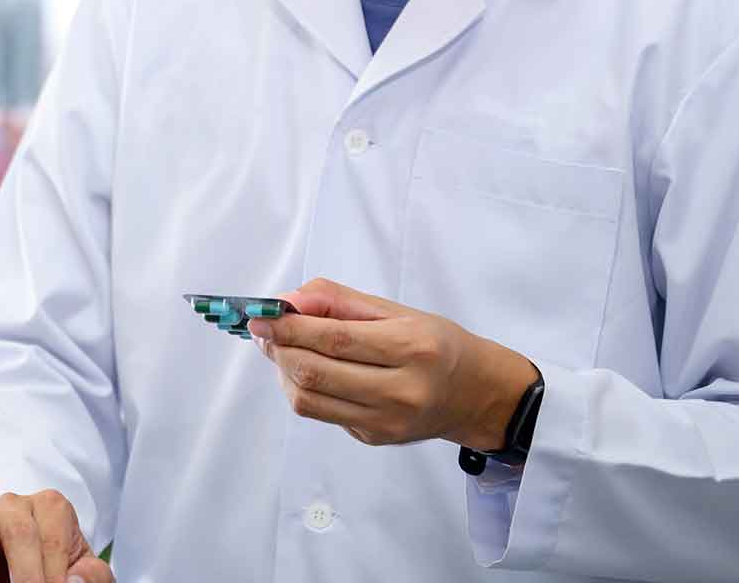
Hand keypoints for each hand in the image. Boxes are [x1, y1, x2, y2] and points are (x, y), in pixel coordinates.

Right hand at [0, 484, 113, 582]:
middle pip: (20, 531)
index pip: (53, 542)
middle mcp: (18, 504)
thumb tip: (73, 581)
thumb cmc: (60, 570)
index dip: (54, 576)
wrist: (38, 572)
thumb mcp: (84, 574)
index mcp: (53, 510)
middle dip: (26, 573)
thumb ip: (92, 576)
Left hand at [247, 278, 538, 450]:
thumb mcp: (397, 311)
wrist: (476, 395)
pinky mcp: (374, 437)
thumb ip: (339, 302)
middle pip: (316, 372)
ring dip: (283, 372)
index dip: (289, 328)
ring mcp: (386, 421)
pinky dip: (304, 390)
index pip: (334, 339)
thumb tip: (288, 301)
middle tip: (264, 331)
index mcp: (411, 348)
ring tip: (282, 350)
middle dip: (279, 349)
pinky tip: (310, 371)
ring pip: (309, 400)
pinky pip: (322, 413)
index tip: (261, 316)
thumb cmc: (437, 345)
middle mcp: (400, 390)